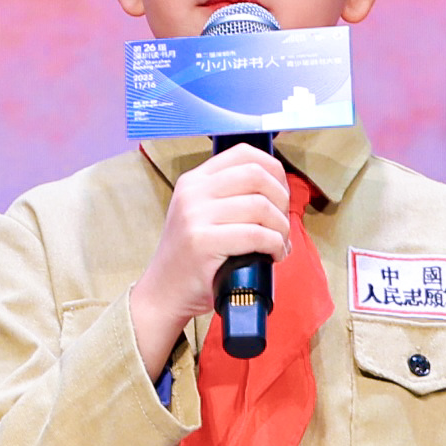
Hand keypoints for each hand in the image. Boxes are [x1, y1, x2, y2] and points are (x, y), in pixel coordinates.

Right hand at [129, 144, 294, 374]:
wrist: (164, 292)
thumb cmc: (193, 257)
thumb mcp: (201, 215)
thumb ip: (229, 196)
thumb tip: (279, 191)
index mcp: (194, 180)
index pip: (243, 153)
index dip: (273, 170)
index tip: (281, 194)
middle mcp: (192, 192)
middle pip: (256, 175)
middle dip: (282, 199)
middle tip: (282, 223)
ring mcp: (194, 216)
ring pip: (260, 206)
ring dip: (281, 227)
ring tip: (279, 243)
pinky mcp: (202, 242)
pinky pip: (255, 235)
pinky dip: (275, 245)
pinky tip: (274, 255)